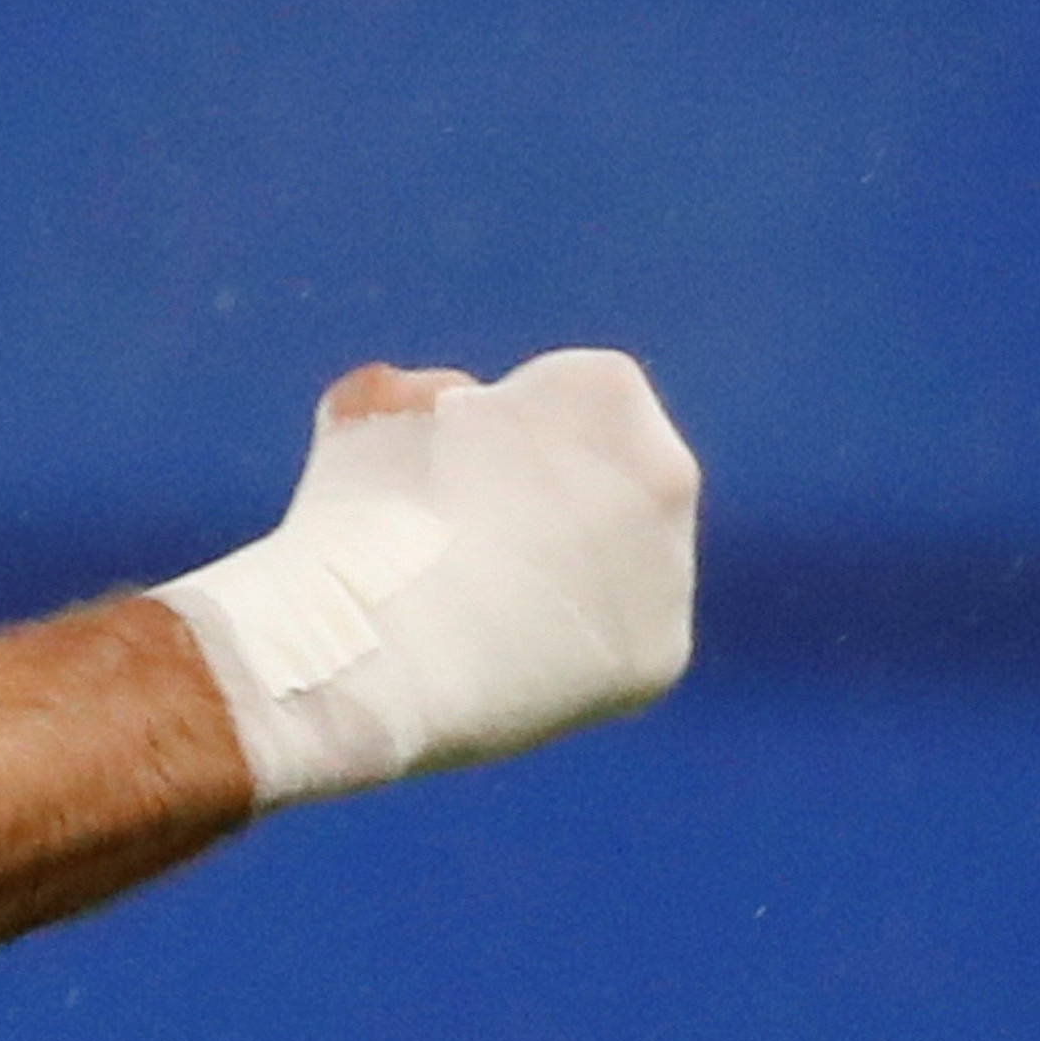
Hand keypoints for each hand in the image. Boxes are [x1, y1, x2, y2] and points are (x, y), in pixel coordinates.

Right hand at [152, 349, 700, 807]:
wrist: (387, 651)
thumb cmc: (367, 517)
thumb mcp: (375, 416)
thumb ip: (424, 402)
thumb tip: (441, 413)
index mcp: (604, 387)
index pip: (563, 389)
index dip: (495, 426)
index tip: (446, 463)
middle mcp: (665, 469)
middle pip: (609, 468)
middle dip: (550, 492)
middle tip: (463, 531)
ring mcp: (672, 568)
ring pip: (618, 554)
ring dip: (562, 566)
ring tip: (471, 598)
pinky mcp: (662, 652)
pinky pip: (613, 634)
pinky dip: (567, 642)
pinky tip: (501, 651)